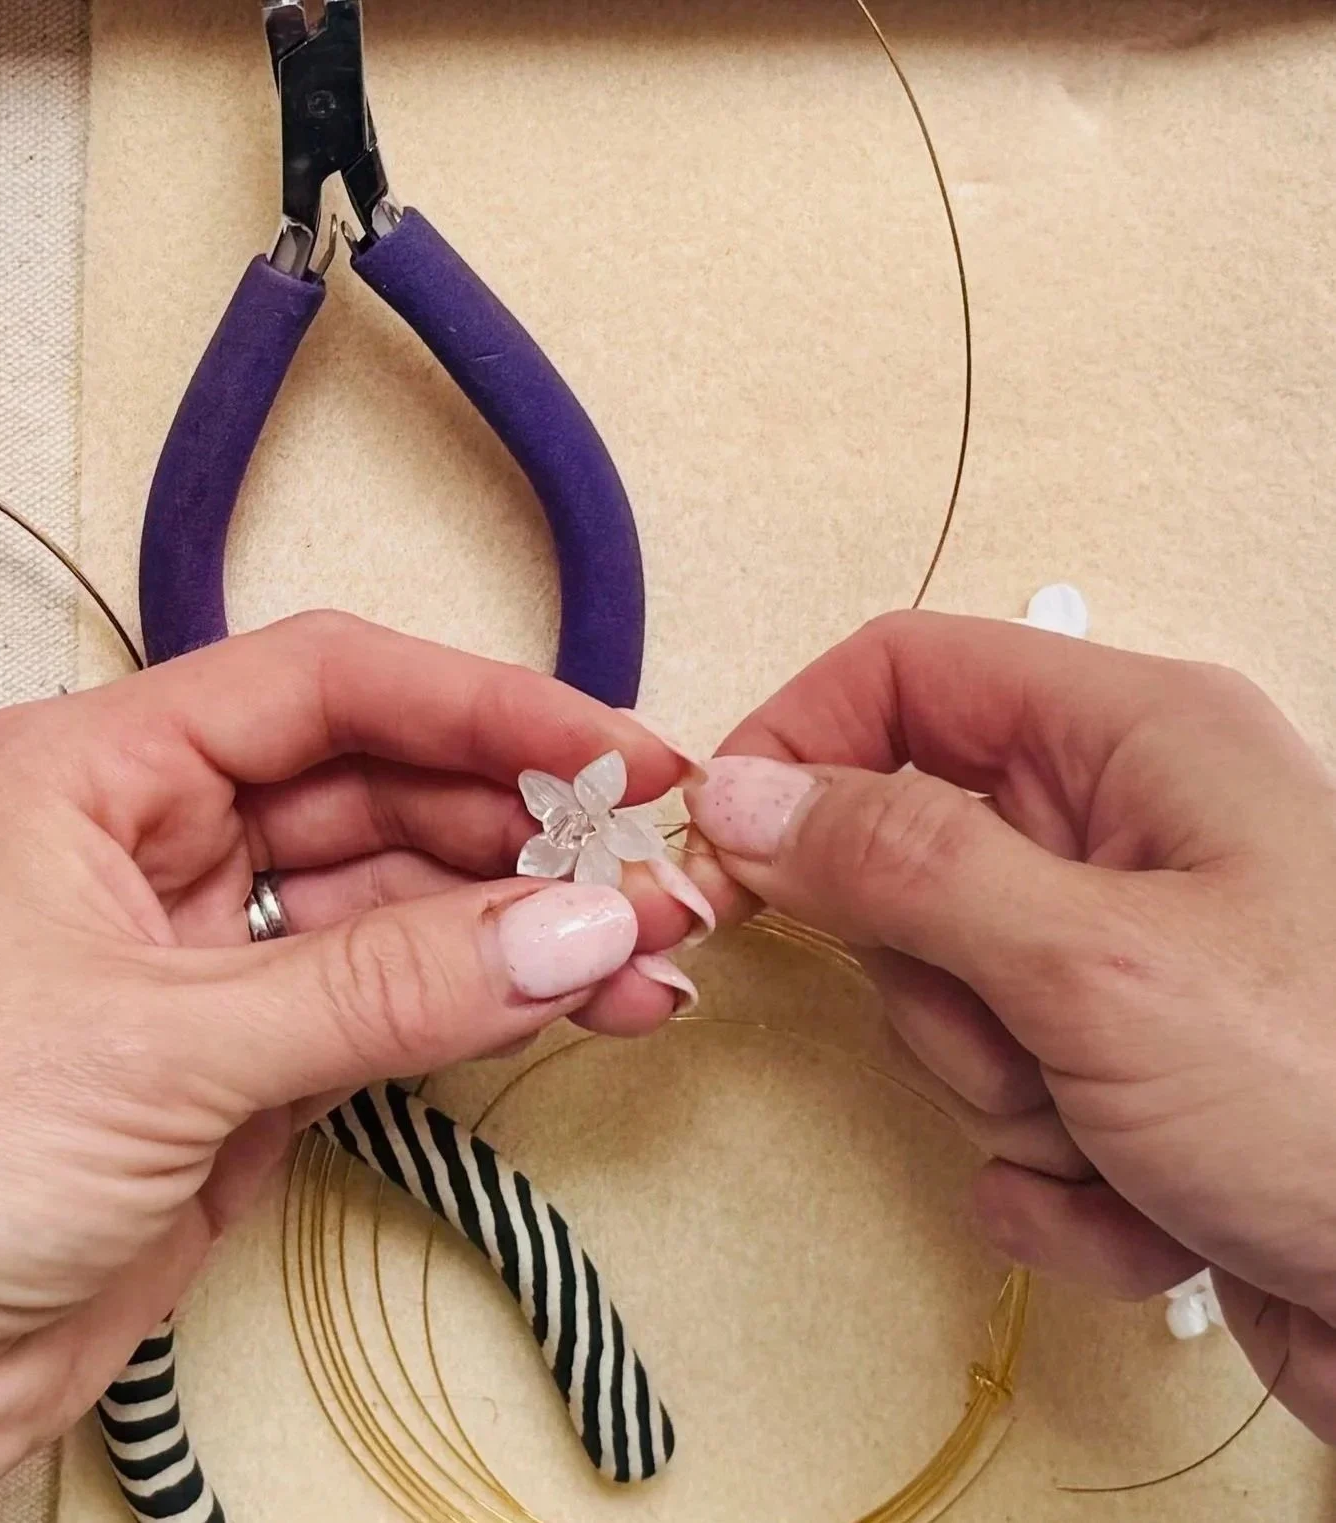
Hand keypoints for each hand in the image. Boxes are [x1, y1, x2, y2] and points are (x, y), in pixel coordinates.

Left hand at [0, 612, 718, 1521]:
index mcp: (74, 773)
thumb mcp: (163, 1045)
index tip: (614, 747)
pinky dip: (465, 1011)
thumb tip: (575, 924)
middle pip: (358, 790)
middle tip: (655, 862)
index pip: (310, 688)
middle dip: (514, 822)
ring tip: (649, 951)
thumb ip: (384, 985)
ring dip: (511, 924)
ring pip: (377, 908)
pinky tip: (567, 1005)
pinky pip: (366, 1014)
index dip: (476, 707)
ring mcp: (176, 968)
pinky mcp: (213, 1080)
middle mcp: (126, 849)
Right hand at [685, 610, 1335, 1437]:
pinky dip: (1061, 1184)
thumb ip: (898, 863)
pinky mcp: (1145, 1091)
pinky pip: (1015, 1121)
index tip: (723, 859)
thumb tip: (737, 793)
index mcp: (1144, 743)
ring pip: (954, 1006)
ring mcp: (1143, 969)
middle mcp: (1142, 836)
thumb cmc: (1332, 1102)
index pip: (905, 674)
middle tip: (1017, 1038)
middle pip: (912, 860)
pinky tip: (1152, 1210)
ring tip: (1117, 1137)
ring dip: (1005, 1099)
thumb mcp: (1090, 964)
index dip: (796, 748)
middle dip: (932, 984)